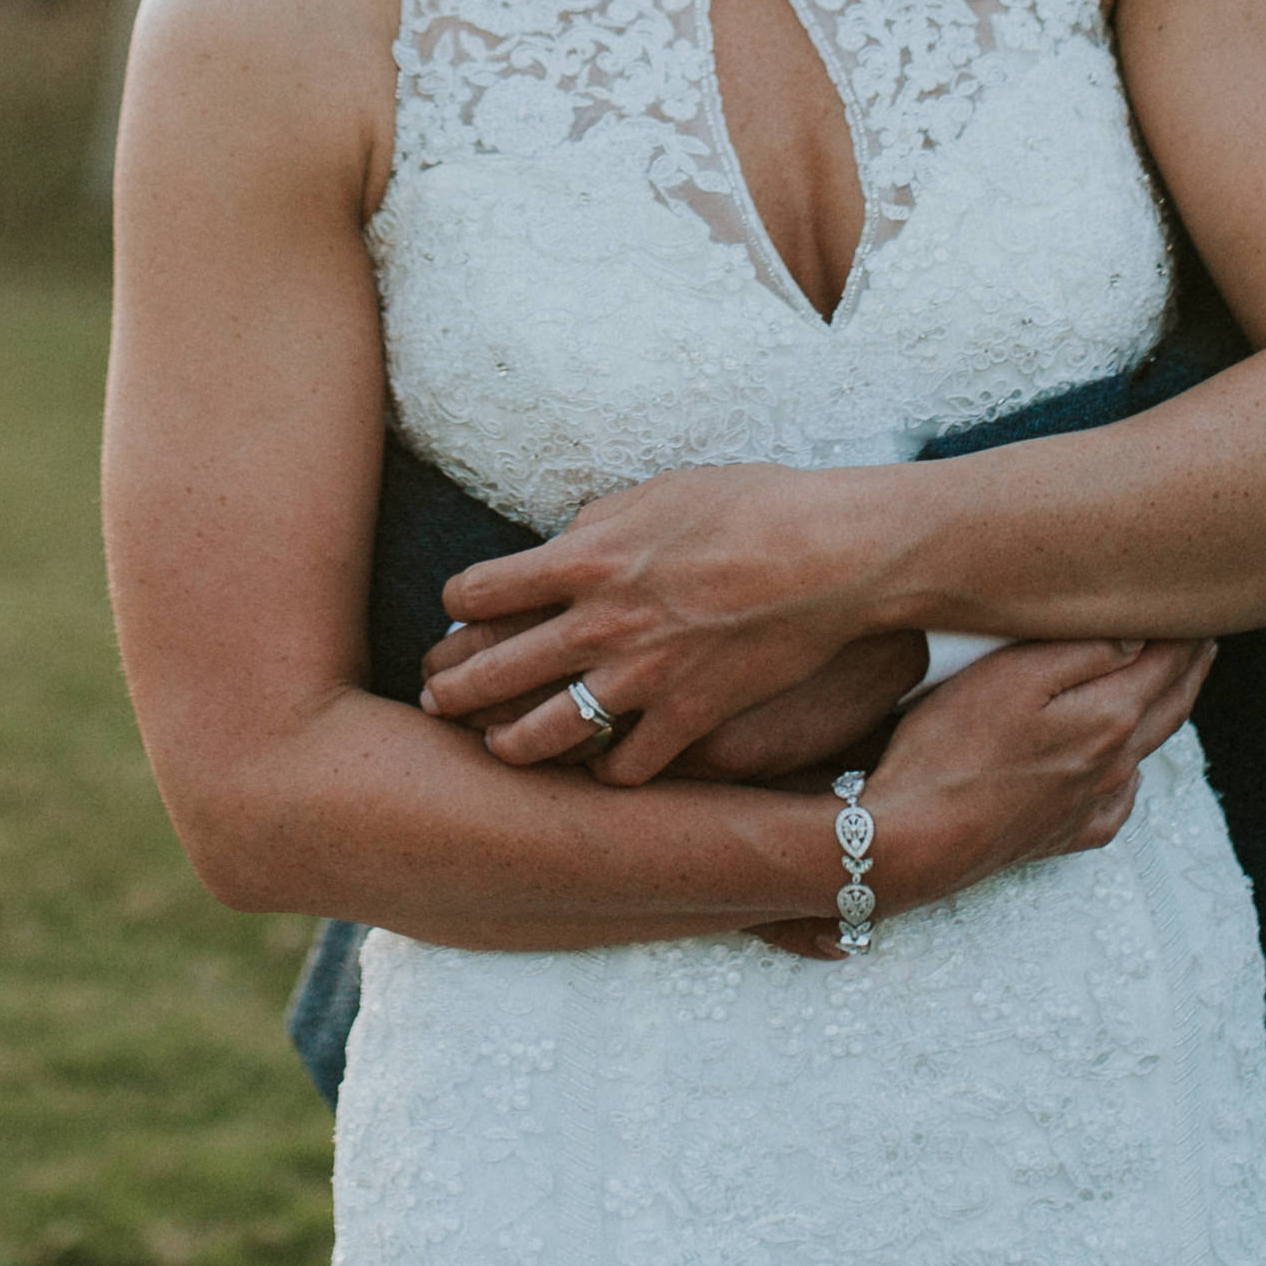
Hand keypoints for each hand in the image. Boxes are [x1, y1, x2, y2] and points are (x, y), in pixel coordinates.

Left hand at [421, 464, 899, 785]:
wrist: (831, 554)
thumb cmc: (753, 505)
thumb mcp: (660, 491)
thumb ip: (602, 522)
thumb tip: (567, 541)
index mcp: (586, 555)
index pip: (482, 589)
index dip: (460, 605)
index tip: (458, 615)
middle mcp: (600, 621)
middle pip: (495, 668)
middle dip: (453, 689)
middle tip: (434, 701)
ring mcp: (642, 675)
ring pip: (545, 732)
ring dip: (511, 745)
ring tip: (498, 749)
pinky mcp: (688, 716)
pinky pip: (624, 767)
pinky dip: (604, 775)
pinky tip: (596, 772)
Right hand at [735, 635, 1208, 955]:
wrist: (917, 840)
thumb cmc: (953, 748)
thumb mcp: (1013, 676)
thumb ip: (1083, 653)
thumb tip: (1139, 637)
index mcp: (1109, 717)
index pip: (1165, 663)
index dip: (1185, 632)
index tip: (1199, 606)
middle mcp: (1114, 763)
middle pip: (1168, 706)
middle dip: (1189, 668)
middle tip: (1204, 638)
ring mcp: (1092, 804)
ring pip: (1147, 751)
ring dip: (1166, 712)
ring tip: (1173, 685)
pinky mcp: (1066, 835)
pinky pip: (1118, 801)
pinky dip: (1132, 774)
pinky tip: (1124, 768)